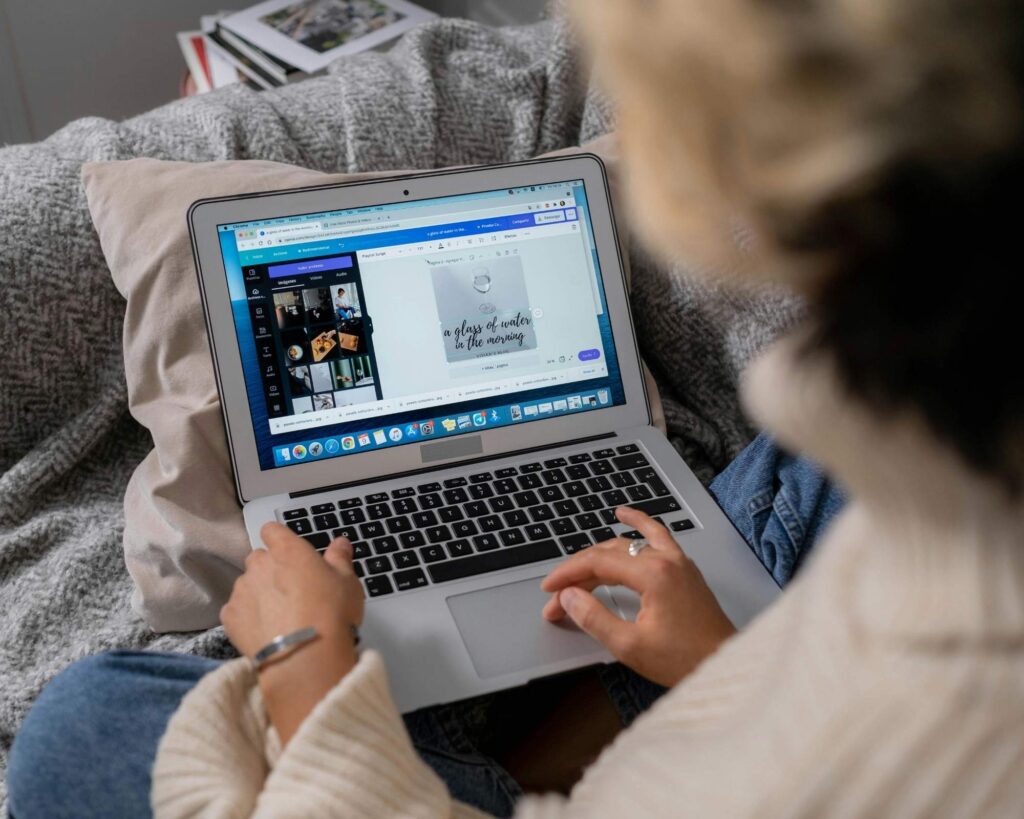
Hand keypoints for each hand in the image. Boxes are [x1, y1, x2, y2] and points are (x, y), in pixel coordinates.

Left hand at [221, 522, 364, 743]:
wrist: (305, 657)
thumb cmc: (331, 613)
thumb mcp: (347, 582)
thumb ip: (340, 558)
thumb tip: (340, 543)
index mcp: (288, 550)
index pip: (272, 530)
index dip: (279, 540)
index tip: (289, 553)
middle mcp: (260, 565)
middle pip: (259, 559)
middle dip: (271, 570)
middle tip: (293, 591)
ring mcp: (241, 590)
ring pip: (247, 585)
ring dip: (259, 594)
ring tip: (280, 616)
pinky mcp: (229, 617)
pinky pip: (236, 611)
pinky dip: (247, 618)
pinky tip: (266, 631)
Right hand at [541, 507, 735, 686]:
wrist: (725, 665)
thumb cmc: (684, 660)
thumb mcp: (630, 645)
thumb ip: (595, 618)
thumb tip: (569, 597)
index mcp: (653, 574)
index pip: (598, 563)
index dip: (568, 574)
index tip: (549, 590)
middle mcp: (666, 559)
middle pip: (610, 553)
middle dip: (579, 573)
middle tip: (559, 596)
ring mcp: (678, 561)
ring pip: (628, 545)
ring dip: (600, 555)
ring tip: (578, 570)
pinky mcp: (684, 569)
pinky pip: (657, 536)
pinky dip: (638, 525)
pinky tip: (625, 515)